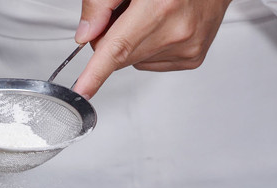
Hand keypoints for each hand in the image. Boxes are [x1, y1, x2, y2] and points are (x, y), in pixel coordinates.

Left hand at [73, 0, 231, 98]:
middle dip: (113, 38)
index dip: (96, 72)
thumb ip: (102, 2)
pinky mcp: (192, 58)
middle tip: (125, 13)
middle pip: (122, 56)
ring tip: (151, 14)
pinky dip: (150, 47)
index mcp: (160, 7)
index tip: (83, 90)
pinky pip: (153, 63)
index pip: (118, 47)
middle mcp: (177, 31)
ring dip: (134, 42)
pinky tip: (162, 26)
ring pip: (136, 61)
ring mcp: (187, 48)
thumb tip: (86, 34)